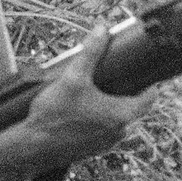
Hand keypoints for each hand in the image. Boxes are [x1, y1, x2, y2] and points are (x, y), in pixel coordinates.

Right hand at [22, 27, 156, 166]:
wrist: (31, 148)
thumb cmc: (54, 115)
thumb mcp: (72, 77)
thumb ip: (90, 52)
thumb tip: (101, 30)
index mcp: (121, 115)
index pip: (150, 97)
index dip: (149, 82)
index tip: (143, 72)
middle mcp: (118, 132)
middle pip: (131, 107)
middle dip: (123, 91)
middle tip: (110, 77)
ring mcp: (106, 144)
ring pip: (116, 119)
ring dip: (108, 106)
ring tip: (91, 92)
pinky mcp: (92, 150)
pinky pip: (102, 131)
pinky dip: (96, 120)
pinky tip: (79, 110)